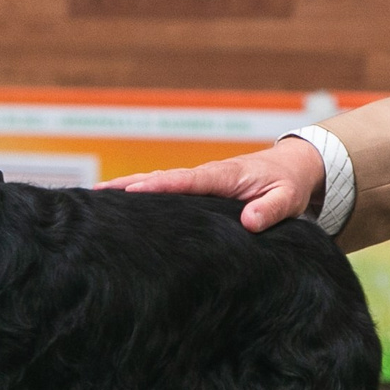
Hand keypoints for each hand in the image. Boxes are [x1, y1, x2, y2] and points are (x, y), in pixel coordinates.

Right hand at [104, 138, 324, 232]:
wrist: (293, 167)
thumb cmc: (290, 184)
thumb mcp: (288, 199)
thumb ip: (271, 210)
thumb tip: (249, 222)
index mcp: (224, 176)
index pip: (187, 181)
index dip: (160, 186)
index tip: (133, 190)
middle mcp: (206, 174)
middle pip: (161, 178)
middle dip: (129, 184)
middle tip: (95, 194)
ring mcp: (200, 180)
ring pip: (159, 181)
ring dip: (129, 187)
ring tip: (96, 197)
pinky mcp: (199, 187)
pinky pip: (167, 188)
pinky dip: (143, 191)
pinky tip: (123, 202)